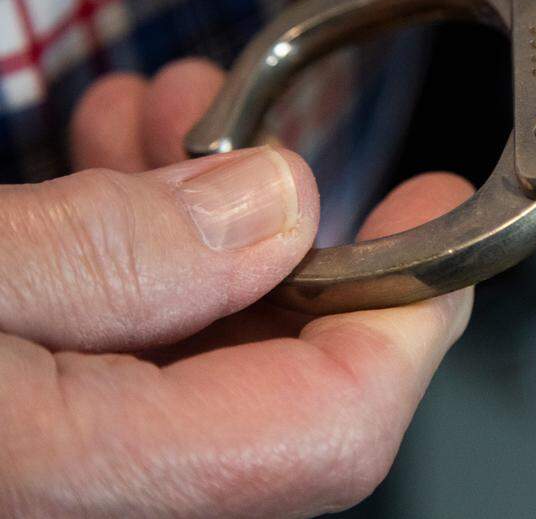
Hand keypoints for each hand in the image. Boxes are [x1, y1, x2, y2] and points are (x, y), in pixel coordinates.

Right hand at [1, 59, 471, 515]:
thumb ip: (105, 251)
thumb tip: (272, 206)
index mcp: (74, 482)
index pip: (325, 432)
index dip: (405, 314)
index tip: (426, 208)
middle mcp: (88, 509)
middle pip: (278, 394)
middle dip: (276, 236)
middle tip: (257, 140)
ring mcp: (67, 480)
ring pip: (197, 364)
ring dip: (193, 229)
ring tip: (155, 126)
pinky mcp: (39, 444)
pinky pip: (125, 365)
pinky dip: (129, 265)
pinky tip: (103, 175)